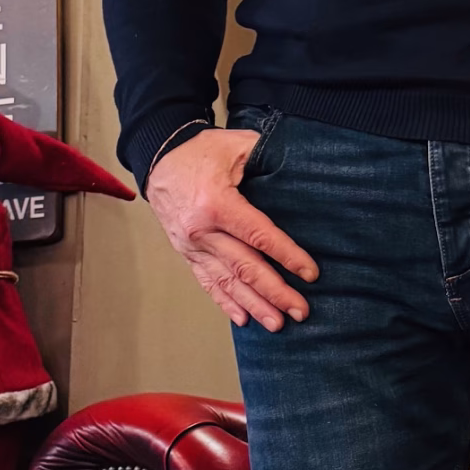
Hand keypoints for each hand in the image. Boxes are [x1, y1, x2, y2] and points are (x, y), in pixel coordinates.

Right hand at [145, 126, 318, 330]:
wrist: (158, 159)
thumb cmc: (201, 152)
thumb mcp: (235, 145)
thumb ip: (265, 156)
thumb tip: (299, 166)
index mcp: (217, 204)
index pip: (259, 236)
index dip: (287, 256)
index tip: (310, 274)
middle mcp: (202, 231)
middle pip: (245, 268)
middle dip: (275, 293)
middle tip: (300, 311)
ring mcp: (192, 246)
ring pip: (227, 282)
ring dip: (254, 305)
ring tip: (277, 324)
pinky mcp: (187, 253)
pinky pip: (207, 282)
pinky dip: (225, 302)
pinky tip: (243, 319)